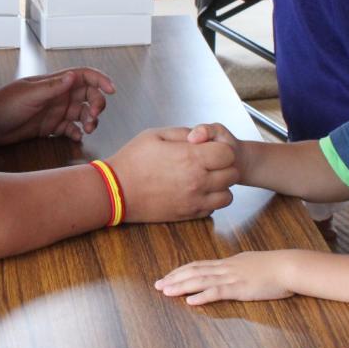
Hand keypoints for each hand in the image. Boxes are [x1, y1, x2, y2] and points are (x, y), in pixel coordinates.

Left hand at [0, 67, 114, 144]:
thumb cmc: (4, 104)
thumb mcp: (30, 95)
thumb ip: (53, 87)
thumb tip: (73, 76)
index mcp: (55, 83)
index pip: (84, 76)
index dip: (100, 80)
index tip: (111, 91)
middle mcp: (58, 95)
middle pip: (88, 95)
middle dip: (97, 104)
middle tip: (93, 116)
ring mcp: (55, 111)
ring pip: (82, 113)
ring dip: (89, 120)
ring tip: (87, 129)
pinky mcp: (50, 127)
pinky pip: (71, 128)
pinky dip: (77, 133)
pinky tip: (76, 137)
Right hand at [107, 126, 238, 222]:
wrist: (115, 191)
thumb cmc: (133, 160)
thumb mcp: (156, 134)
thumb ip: (183, 132)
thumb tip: (200, 137)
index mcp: (191, 158)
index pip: (228, 154)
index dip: (220, 148)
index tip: (208, 148)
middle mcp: (198, 181)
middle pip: (232, 174)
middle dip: (223, 166)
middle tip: (207, 163)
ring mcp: (194, 200)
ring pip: (227, 195)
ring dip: (220, 186)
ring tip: (204, 179)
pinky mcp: (188, 214)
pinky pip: (213, 209)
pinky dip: (210, 200)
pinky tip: (195, 192)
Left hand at [154, 251, 293, 304]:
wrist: (289, 266)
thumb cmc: (276, 267)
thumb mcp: (253, 264)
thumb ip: (240, 268)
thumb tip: (232, 271)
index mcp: (228, 263)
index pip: (199, 265)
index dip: (181, 271)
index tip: (168, 276)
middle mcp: (226, 268)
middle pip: (194, 271)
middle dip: (174, 278)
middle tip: (158, 285)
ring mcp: (231, 278)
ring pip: (200, 280)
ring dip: (181, 286)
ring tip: (166, 291)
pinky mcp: (240, 289)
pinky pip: (217, 292)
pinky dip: (202, 296)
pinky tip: (190, 301)